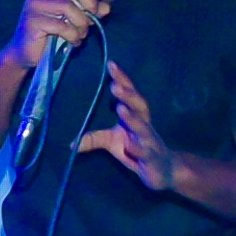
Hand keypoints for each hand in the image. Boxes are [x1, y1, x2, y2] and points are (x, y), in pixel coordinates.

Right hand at [3, 0, 111, 69]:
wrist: (26, 54)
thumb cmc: (51, 34)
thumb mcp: (73, 20)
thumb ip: (89, 11)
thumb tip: (107, 7)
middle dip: (89, 3)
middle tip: (93, 20)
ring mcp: (33, 6)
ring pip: (68, 7)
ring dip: (81, 23)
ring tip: (81, 35)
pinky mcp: (32, 22)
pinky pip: (61, 25)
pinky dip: (73, 35)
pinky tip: (73, 42)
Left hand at [78, 62, 175, 189]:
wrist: (165, 170)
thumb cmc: (137, 150)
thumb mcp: (113, 143)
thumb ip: (95, 138)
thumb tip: (71, 143)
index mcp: (136, 117)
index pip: (130, 95)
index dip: (122, 79)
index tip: (111, 64)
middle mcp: (145, 126)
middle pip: (139, 106)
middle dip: (128, 95)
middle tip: (115, 85)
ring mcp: (150, 142)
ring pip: (143, 128)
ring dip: (133, 118)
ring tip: (121, 109)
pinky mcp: (152, 160)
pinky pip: (145, 154)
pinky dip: (138, 150)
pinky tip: (129, 146)